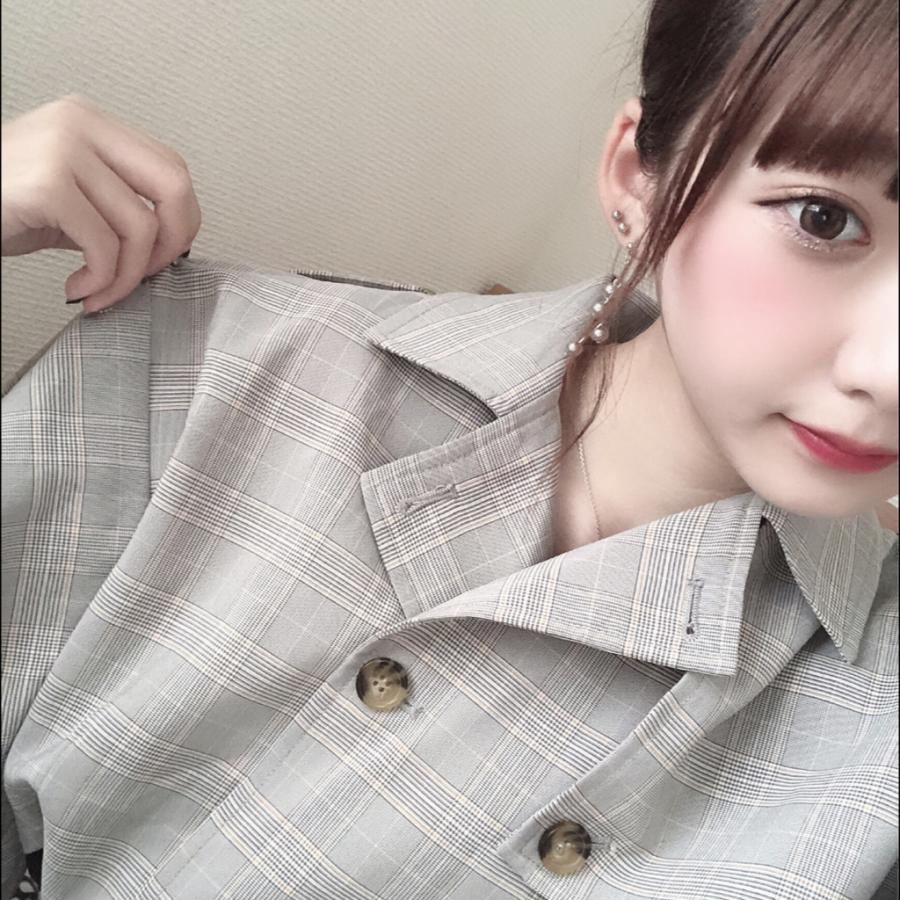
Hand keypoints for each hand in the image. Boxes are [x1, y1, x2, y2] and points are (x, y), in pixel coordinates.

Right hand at [1, 93, 200, 312]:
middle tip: (144, 278)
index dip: (182, 222)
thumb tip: (169, 245)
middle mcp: (81, 125)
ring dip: (126, 278)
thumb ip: (117, 206)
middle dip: (169, 246)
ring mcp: (63, 149)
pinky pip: (104, 246)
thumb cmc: (1, 207)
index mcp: (92, 124)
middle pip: (174, 188)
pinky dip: (101, 281)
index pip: (173, 170)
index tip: (163, 257)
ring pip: (141, 227)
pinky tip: (78, 289)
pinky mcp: (47, 184)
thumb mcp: (70, 198)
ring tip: (99, 291)